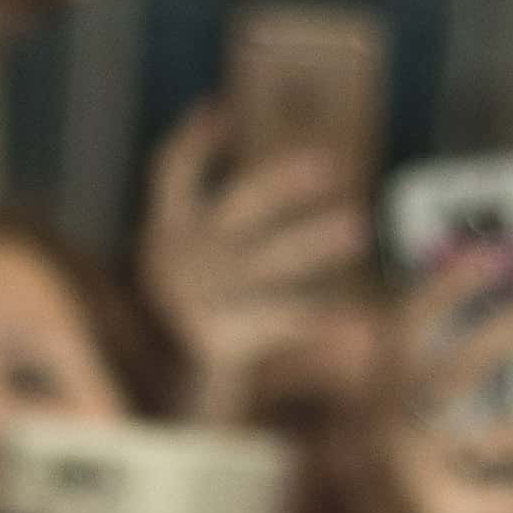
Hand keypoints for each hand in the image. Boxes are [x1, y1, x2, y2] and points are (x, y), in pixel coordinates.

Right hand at [138, 100, 370, 424]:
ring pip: (270, 262)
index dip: (194, 141)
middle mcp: (184, 261)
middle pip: (237, 208)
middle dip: (281, 184)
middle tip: (328, 166)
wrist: (147, 405)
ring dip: (314, 241)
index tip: (220, 107)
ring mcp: (205, 299)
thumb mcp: (181, 274)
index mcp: (165, 238)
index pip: (170, 174)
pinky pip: (289, 324)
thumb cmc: (176, 328)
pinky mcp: (226, 338)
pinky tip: (365, 324)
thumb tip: (239, 161)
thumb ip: (208, 233)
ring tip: (357, 226)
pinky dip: (327, 323)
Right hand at [334, 248, 512, 512]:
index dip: (442, 288)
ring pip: (490, 442)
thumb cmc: (416, 506)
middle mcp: (378, 445)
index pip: (398, 336)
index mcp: (371, 413)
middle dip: (504, 333)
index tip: (494, 250)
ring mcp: (404, 488)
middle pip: (445, 375)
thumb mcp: (425, 446)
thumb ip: (460, 395)